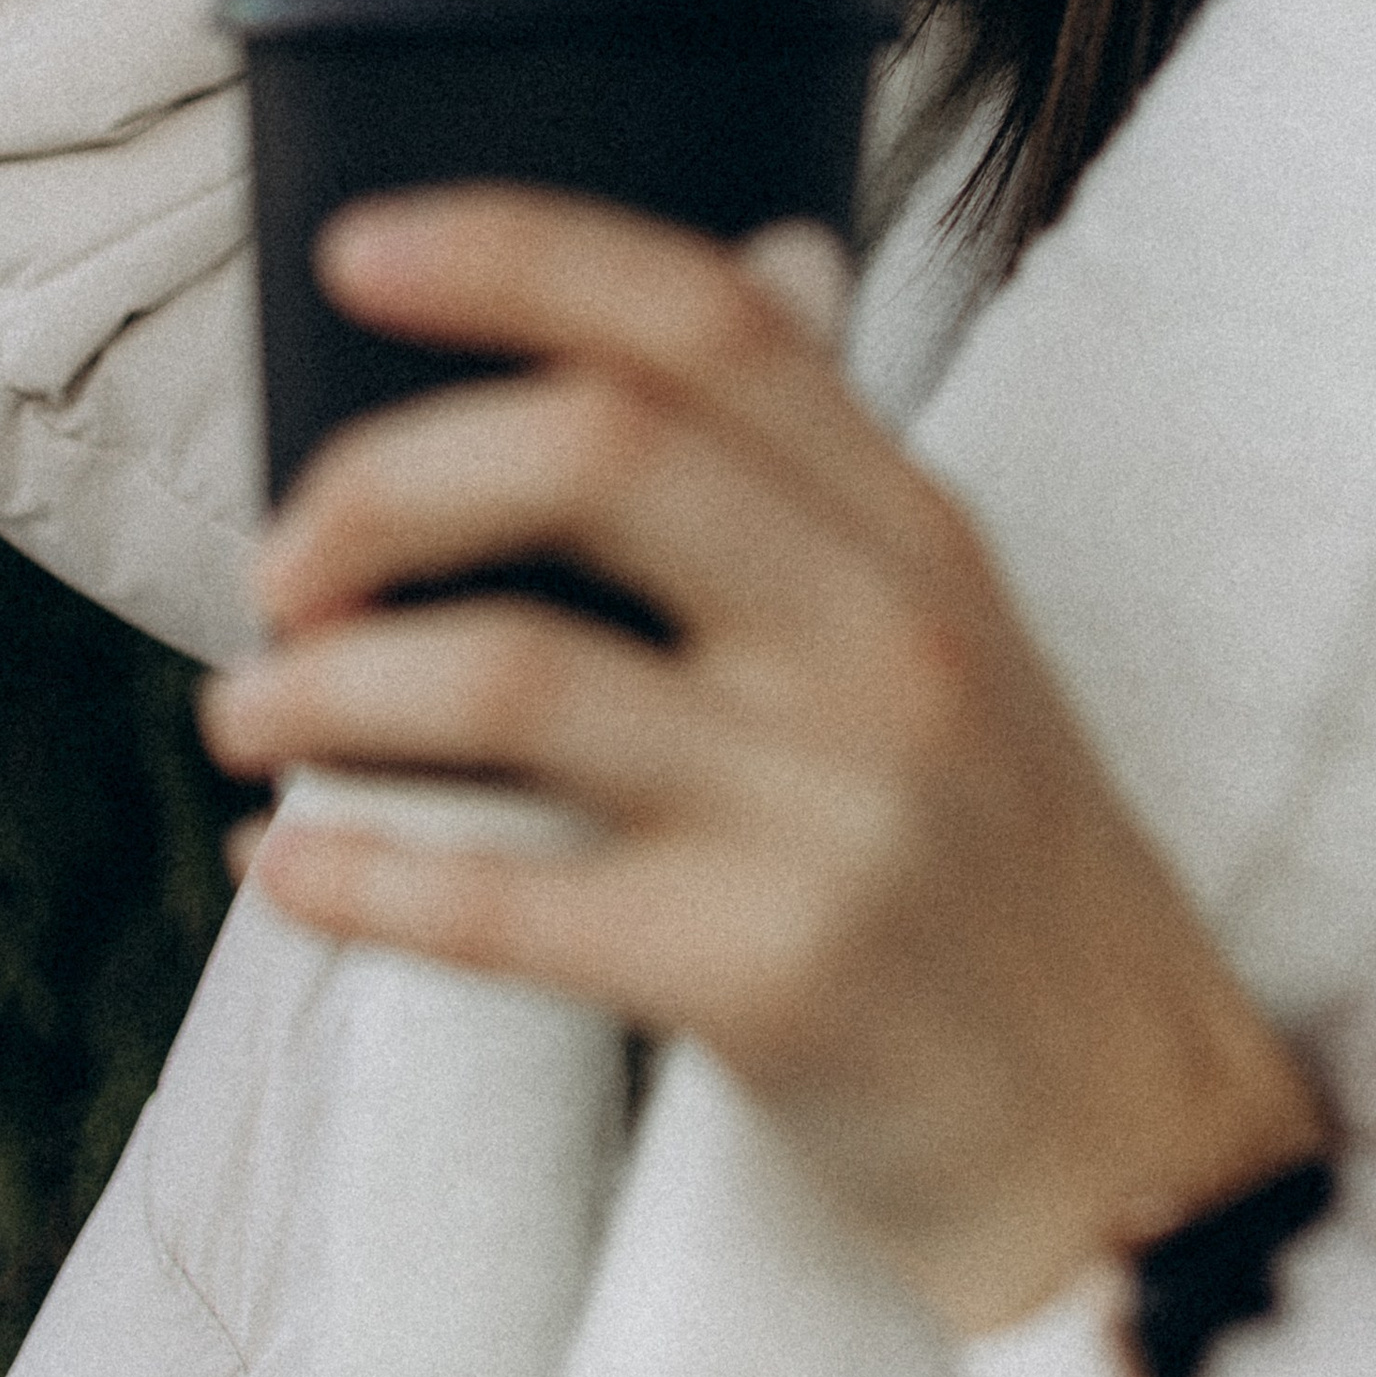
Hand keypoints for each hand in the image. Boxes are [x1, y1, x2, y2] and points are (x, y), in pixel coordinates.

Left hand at [202, 188, 1323, 1334]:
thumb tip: (767, 262)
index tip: (361, 252)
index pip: (707, 322)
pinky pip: (504, 903)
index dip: (517, 258)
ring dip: (329, 689)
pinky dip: (356, 876)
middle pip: (598, 453)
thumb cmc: (1000, 863)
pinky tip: (289, 869)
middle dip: (387, 485)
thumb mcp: (958, 622)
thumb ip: (831, 461)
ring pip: (515, 675)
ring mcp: (833, 804)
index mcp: (914, 526)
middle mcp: (883, 636)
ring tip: (250, 715)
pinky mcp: (772, 975)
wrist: (1125, 1124)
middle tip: (285, 563)